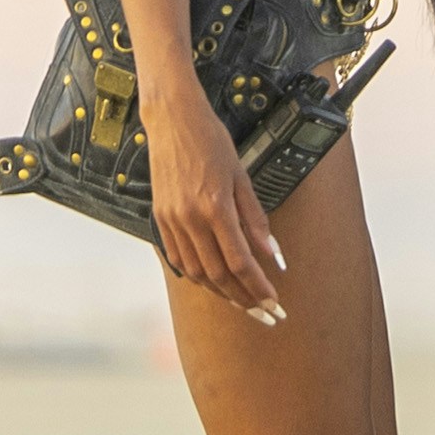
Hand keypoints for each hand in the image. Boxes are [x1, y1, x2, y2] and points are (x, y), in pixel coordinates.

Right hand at [142, 88, 286, 321]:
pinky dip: (197, 275)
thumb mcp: (241, 177)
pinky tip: (213, 281)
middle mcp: (190, 218)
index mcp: (215, 207)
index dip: (258, 287)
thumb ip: (256, 220)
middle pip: (218, 274)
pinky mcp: (160, 218)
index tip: (274, 303)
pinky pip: (179, 259)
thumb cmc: (212, 142)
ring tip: (243, 301)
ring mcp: (171, 220)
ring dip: (221, 292)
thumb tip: (273, 256)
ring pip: (197, 272)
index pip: (240, 261)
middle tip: (265, 314)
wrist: (172, 120)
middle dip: (244, 299)